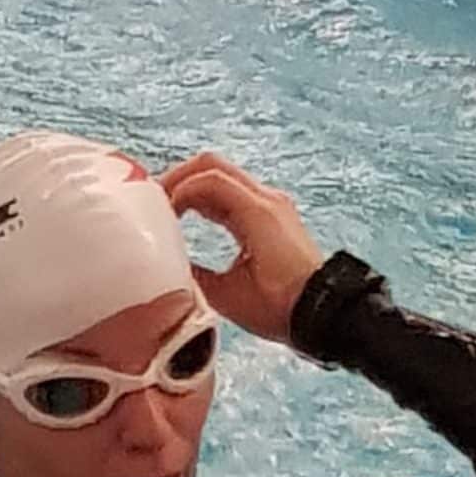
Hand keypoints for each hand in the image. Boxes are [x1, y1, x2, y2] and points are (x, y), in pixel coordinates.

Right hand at [160, 154, 323, 344]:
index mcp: (258, 214)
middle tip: (153, 202)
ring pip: (222, 175)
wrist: (322, 311)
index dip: (176, 190)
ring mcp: (271, 204)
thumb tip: (165, 263)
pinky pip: (232, 192)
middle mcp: (267, 200)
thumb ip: (193, 272)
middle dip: (178, 178)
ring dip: (191, 186)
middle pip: (213, 165)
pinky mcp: (270, 214)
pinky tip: (189, 217)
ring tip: (166, 210)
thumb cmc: (280, 307)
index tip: (156, 213)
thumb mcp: (227, 295)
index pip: (209, 180)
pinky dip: (206, 197)